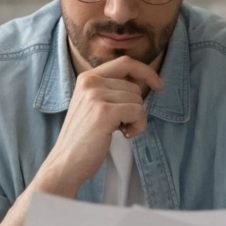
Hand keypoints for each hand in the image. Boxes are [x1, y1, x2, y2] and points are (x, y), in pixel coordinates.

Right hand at [35, 55, 163, 196]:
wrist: (66, 162)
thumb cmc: (84, 138)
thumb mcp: (93, 105)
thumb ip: (112, 90)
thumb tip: (143, 82)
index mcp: (87, 78)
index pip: (125, 63)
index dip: (146, 71)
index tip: (159, 85)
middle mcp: (90, 82)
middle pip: (134, 87)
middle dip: (136, 108)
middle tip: (121, 125)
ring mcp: (95, 96)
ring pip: (138, 100)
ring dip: (136, 119)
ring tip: (119, 131)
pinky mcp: (104, 112)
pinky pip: (138, 112)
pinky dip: (138, 126)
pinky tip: (124, 135)